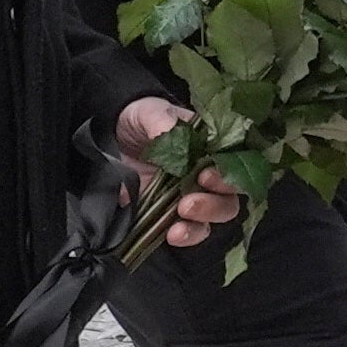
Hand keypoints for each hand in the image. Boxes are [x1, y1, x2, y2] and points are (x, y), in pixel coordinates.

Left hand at [115, 96, 245, 248]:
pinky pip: (188, 231)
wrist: (112, 132)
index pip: (235, 166)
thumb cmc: (140, 118)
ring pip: (212, 219)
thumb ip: (162, 121)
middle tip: (188, 204)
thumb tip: (169, 133)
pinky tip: (172, 235)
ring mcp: (190, 196)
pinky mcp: (170, 214)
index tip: (205, 176)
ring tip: (178, 226)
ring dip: (200, 225)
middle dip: (213, 205)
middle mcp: (207, 176)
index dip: (226, 176)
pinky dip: (184, 235)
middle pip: (228, 199)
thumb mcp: (149, 111)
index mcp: (211, 149)